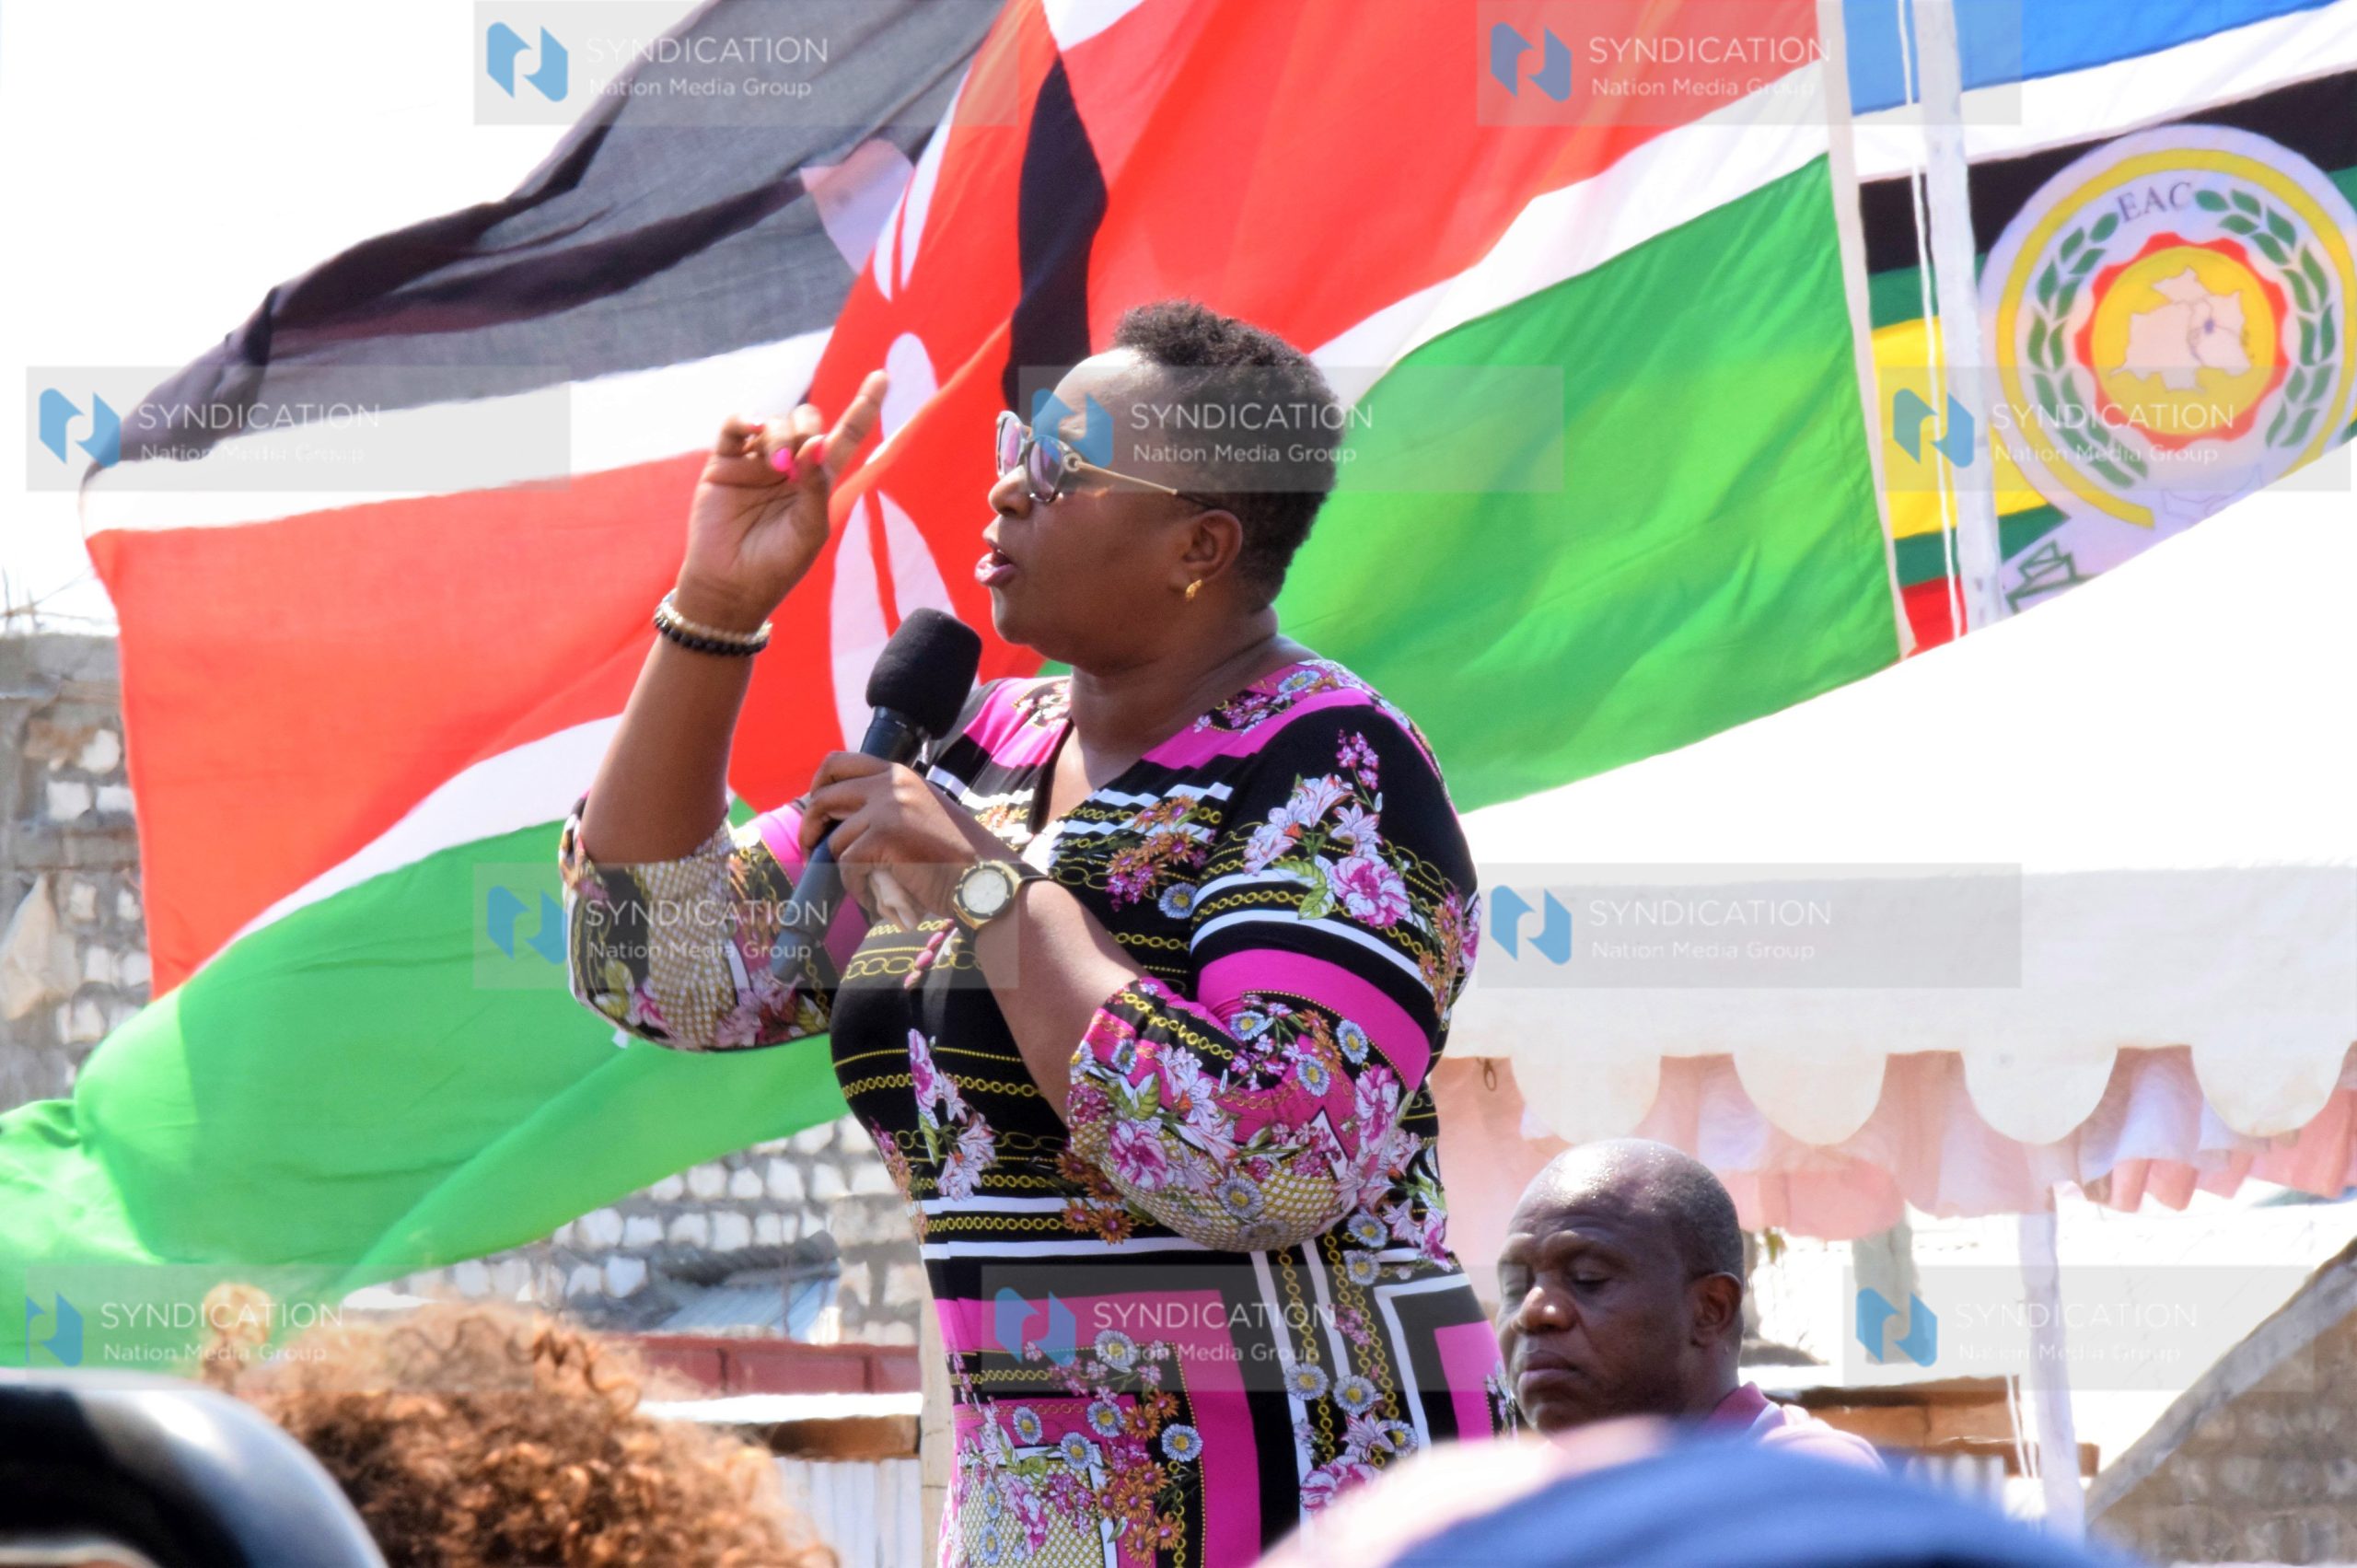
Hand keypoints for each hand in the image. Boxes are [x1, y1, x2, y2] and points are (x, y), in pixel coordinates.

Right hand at [674, 370, 889, 630]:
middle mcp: (790, 464)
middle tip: (792, 464)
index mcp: (819, 480)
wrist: (730, 586)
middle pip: (807, 420)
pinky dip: (743, 420)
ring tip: (774, 464)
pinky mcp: (724, 462)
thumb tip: (815, 442)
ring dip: (778, 435)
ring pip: (773, 422)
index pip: (847, 435)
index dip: (865, 406)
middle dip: (806, 428)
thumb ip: (816, 487)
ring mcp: (756, 461)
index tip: (883, 376)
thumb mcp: (809, 530)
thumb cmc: (777, 565)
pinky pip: (735, 426)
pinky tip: (750, 427)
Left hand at [798, 752, 1011, 925]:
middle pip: (824, 797)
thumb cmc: (955, 855)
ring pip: (835, 840)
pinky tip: (874, 896)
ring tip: (864, 885)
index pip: (839, 761)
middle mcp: (891, 784)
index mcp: (899, 774)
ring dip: (842, 869)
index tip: (818, 812)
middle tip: (811, 852)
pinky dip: (855, 887)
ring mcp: (887, 807)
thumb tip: (841, 819)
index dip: (818, 785)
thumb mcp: (922, 811)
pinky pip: (847, 865)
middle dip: (810, 827)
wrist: (983, 876)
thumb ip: (888, 804)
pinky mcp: (883, 836)